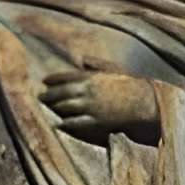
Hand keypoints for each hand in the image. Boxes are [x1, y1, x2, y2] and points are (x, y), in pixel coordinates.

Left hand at [42, 68, 158, 139]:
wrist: (146, 102)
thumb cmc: (132, 84)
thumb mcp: (115, 69)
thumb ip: (97, 64)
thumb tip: (82, 59)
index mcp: (93, 77)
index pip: (67, 76)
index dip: (54, 79)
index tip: (44, 80)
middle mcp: (89, 91)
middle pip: (62, 92)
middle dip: (49, 95)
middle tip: (39, 96)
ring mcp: (91, 106)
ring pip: (66, 107)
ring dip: (55, 108)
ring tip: (47, 109)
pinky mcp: (97, 121)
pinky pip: (76, 123)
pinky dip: (66, 123)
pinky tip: (59, 124)